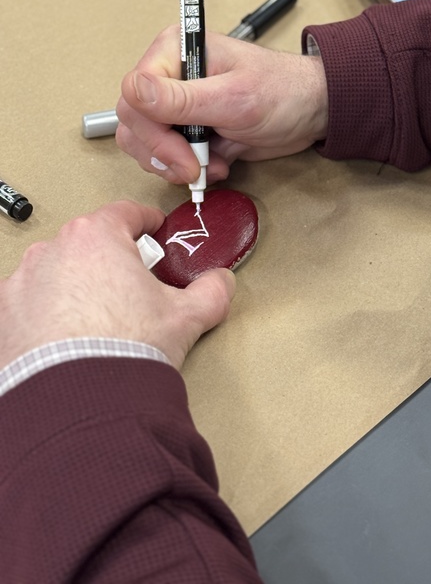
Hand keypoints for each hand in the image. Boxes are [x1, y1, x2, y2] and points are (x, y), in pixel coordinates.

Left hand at [0, 201, 235, 370]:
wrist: (80, 405)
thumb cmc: (126, 349)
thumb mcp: (186, 316)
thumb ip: (210, 291)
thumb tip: (221, 283)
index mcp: (96, 236)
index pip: (125, 212)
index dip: (145, 221)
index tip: (154, 230)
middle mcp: (52, 252)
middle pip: (88, 243)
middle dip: (109, 259)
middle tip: (130, 284)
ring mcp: (21, 285)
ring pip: (56, 274)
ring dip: (74, 286)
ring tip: (96, 318)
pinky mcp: (4, 320)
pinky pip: (30, 307)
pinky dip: (46, 316)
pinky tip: (67, 340)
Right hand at [116, 28, 328, 186]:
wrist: (311, 111)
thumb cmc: (283, 92)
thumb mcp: (234, 98)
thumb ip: (181, 99)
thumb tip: (133, 89)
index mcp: (174, 52)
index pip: (134, 94)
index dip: (153, 131)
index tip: (183, 156)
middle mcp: (169, 75)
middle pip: (134, 123)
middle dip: (163, 154)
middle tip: (195, 169)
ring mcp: (176, 105)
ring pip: (144, 143)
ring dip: (174, 165)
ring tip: (211, 166)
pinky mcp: (187, 129)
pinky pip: (165, 156)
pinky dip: (186, 169)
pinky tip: (216, 165)